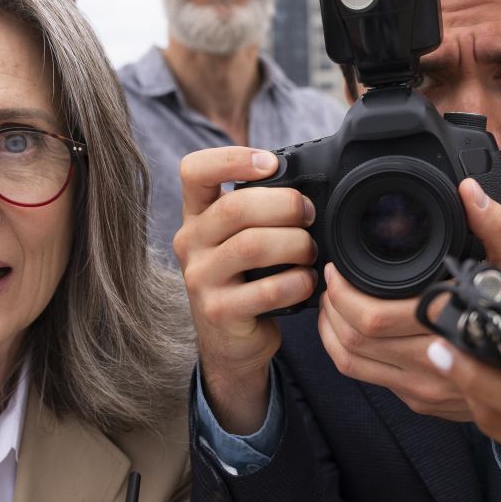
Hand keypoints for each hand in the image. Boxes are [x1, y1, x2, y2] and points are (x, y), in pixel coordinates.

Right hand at [174, 147, 318, 434]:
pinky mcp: (219, 312)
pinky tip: (307, 283)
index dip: (233, 158)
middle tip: (309, 215)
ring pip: (252, 246)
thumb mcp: (238, 240)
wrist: (230, 342)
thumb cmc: (245, 280)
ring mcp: (200, 279)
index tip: (271, 164)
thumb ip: (258, 211)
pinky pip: (266, 289)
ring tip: (310, 252)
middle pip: (236, 207)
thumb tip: (309, 187)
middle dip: (285, 205)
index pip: (194, 171)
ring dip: (295, 244)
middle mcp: (190, 243)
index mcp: (196, 216)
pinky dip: (297, 283)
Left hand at [317, 179, 500, 421]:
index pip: (375, 319)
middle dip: (333, 305)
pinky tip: (345, 329)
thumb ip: (497, 228)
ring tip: (333, 301)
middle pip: (356, 340)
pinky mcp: (417, 400)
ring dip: (332, 329)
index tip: (338, 269)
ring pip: (353, 362)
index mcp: (453, 328)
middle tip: (331, 279)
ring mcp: (425, 388)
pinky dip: (344, 351)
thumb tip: (469, 191)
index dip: (345, 293)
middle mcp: (436, 364)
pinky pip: (366, 378)